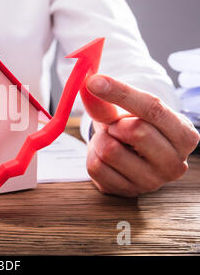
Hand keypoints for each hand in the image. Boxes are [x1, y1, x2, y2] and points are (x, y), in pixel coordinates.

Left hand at [81, 74, 199, 196]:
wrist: (131, 155)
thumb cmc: (134, 127)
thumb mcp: (128, 110)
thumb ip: (109, 100)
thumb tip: (89, 83)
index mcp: (185, 135)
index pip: (153, 109)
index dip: (121, 93)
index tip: (95, 81)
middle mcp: (175, 163)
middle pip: (135, 131)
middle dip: (116, 123)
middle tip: (116, 126)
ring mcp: (152, 182)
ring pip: (111, 150)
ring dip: (101, 139)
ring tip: (112, 140)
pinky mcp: (127, 192)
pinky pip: (96, 167)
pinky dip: (92, 155)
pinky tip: (105, 156)